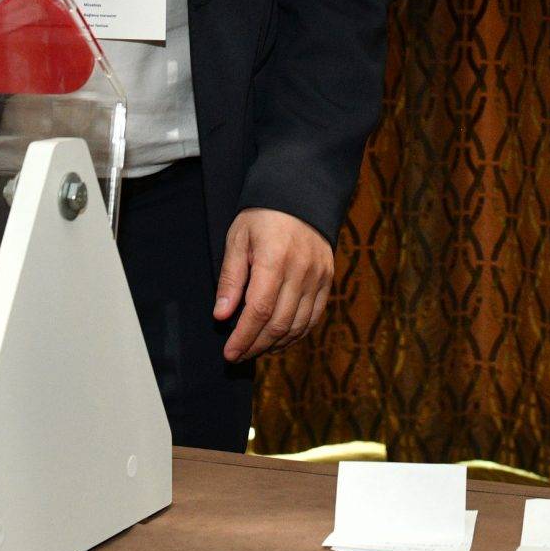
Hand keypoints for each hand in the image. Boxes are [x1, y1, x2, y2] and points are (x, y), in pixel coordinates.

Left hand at [213, 207, 333, 361]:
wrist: (300, 195)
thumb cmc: (262, 216)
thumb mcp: (238, 240)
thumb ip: (231, 279)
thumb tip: (221, 316)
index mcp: (274, 260)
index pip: (259, 311)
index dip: (244, 337)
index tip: (229, 353)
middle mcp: (300, 272)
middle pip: (280, 324)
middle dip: (256, 346)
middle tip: (238, 355)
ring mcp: (318, 277)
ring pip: (298, 325)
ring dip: (276, 344)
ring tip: (256, 349)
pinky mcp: (327, 280)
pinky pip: (314, 317)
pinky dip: (297, 334)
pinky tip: (280, 339)